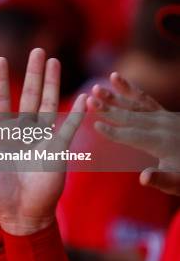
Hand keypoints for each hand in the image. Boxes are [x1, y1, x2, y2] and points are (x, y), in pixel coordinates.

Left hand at [0, 48, 85, 235]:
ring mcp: (41, 138)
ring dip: (52, 83)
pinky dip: (76, 113)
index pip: (0, 100)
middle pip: (29, 95)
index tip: (1, 59)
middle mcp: (22, 131)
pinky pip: (68, 128)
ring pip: (47, 104)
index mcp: (2, 133)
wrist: (18, 213)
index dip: (0, 80)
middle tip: (38, 50)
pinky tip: (83, 98)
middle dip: (33, 73)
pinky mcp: (57, 149)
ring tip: (55, 61)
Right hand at [88, 72, 179, 195]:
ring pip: (135, 103)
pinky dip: (129, 88)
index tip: (95, 125)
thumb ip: (161, 179)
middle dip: (109, 109)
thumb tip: (143, 178)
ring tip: (96, 88)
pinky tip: (115, 77)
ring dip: (114, 96)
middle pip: (131, 116)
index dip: (114, 132)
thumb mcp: (177, 182)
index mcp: (163, 143)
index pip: (134, 136)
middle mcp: (163, 125)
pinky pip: (144, 98)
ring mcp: (164, 116)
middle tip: (88, 102)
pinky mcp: (163, 112)